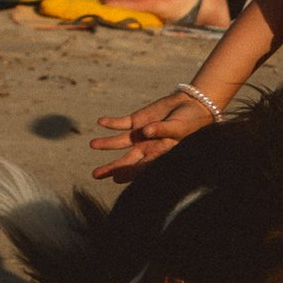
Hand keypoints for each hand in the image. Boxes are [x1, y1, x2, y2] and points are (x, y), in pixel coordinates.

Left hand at [90, 93, 213, 181]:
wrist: (189, 105)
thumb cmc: (189, 121)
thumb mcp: (179, 127)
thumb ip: (163, 129)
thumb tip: (146, 131)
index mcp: (159, 155)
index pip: (142, 168)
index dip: (130, 173)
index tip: (117, 178)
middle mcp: (146, 148)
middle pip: (126, 161)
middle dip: (112, 168)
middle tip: (96, 174)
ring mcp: (139, 135)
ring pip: (119, 143)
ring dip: (105, 144)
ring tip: (93, 144)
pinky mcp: (135, 121)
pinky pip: (121, 124)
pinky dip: (111, 123)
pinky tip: (101, 122)